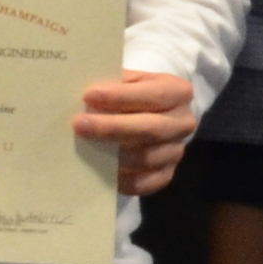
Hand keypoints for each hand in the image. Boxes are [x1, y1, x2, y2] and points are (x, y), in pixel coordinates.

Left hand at [73, 68, 198, 195]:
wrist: (149, 115)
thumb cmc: (132, 93)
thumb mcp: (128, 80)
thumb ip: (113, 85)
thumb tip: (84, 98)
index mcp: (178, 92)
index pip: (154, 95)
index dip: (121, 96)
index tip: (89, 95)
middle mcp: (183, 123)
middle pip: (151, 129)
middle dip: (113, 127)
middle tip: (79, 124)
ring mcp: (176, 151)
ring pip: (146, 158)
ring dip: (113, 155)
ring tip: (83, 147)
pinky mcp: (165, 174)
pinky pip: (144, 183)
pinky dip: (120, 179)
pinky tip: (98, 170)